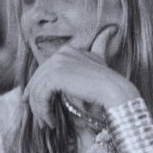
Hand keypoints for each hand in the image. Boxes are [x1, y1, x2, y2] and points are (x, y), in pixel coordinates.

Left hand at [23, 24, 137, 127]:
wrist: (116, 92)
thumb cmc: (112, 83)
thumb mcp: (103, 61)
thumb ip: (101, 46)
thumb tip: (112, 29)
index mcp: (68, 51)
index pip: (45, 70)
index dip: (37, 87)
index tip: (35, 105)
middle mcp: (61, 53)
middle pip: (38, 80)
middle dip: (36, 101)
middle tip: (42, 121)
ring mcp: (57, 63)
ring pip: (37, 89)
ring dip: (40, 110)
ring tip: (48, 124)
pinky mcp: (55, 76)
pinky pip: (40, 95)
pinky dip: (43, 111)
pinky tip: (51, 122)